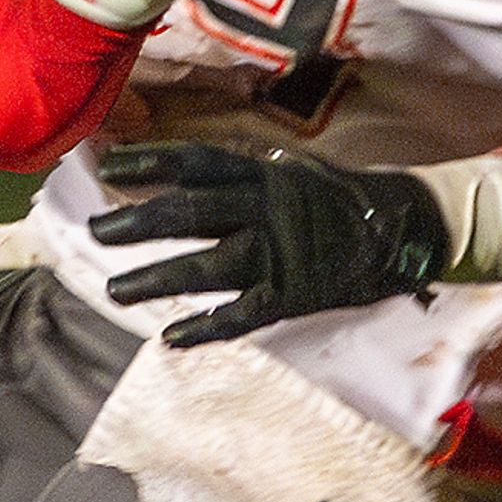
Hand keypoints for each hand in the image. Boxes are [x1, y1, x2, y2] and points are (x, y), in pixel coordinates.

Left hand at [90, 143, 446, 344]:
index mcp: (267, 175)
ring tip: (116, 290)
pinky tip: (170, 338)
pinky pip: (242, 315)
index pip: (199, 163)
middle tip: (98, 231)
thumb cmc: (341, 200)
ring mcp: (281, 254)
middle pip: (193, 213)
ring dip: (158, 278)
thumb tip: (187, 176)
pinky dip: (205, 329)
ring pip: (208, 266)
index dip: (152, 163)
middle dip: (140, 222)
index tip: (109, 167)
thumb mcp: (295, 172)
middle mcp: (269, 209)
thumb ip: (246, 176)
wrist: (404, 231)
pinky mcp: (294, 295)